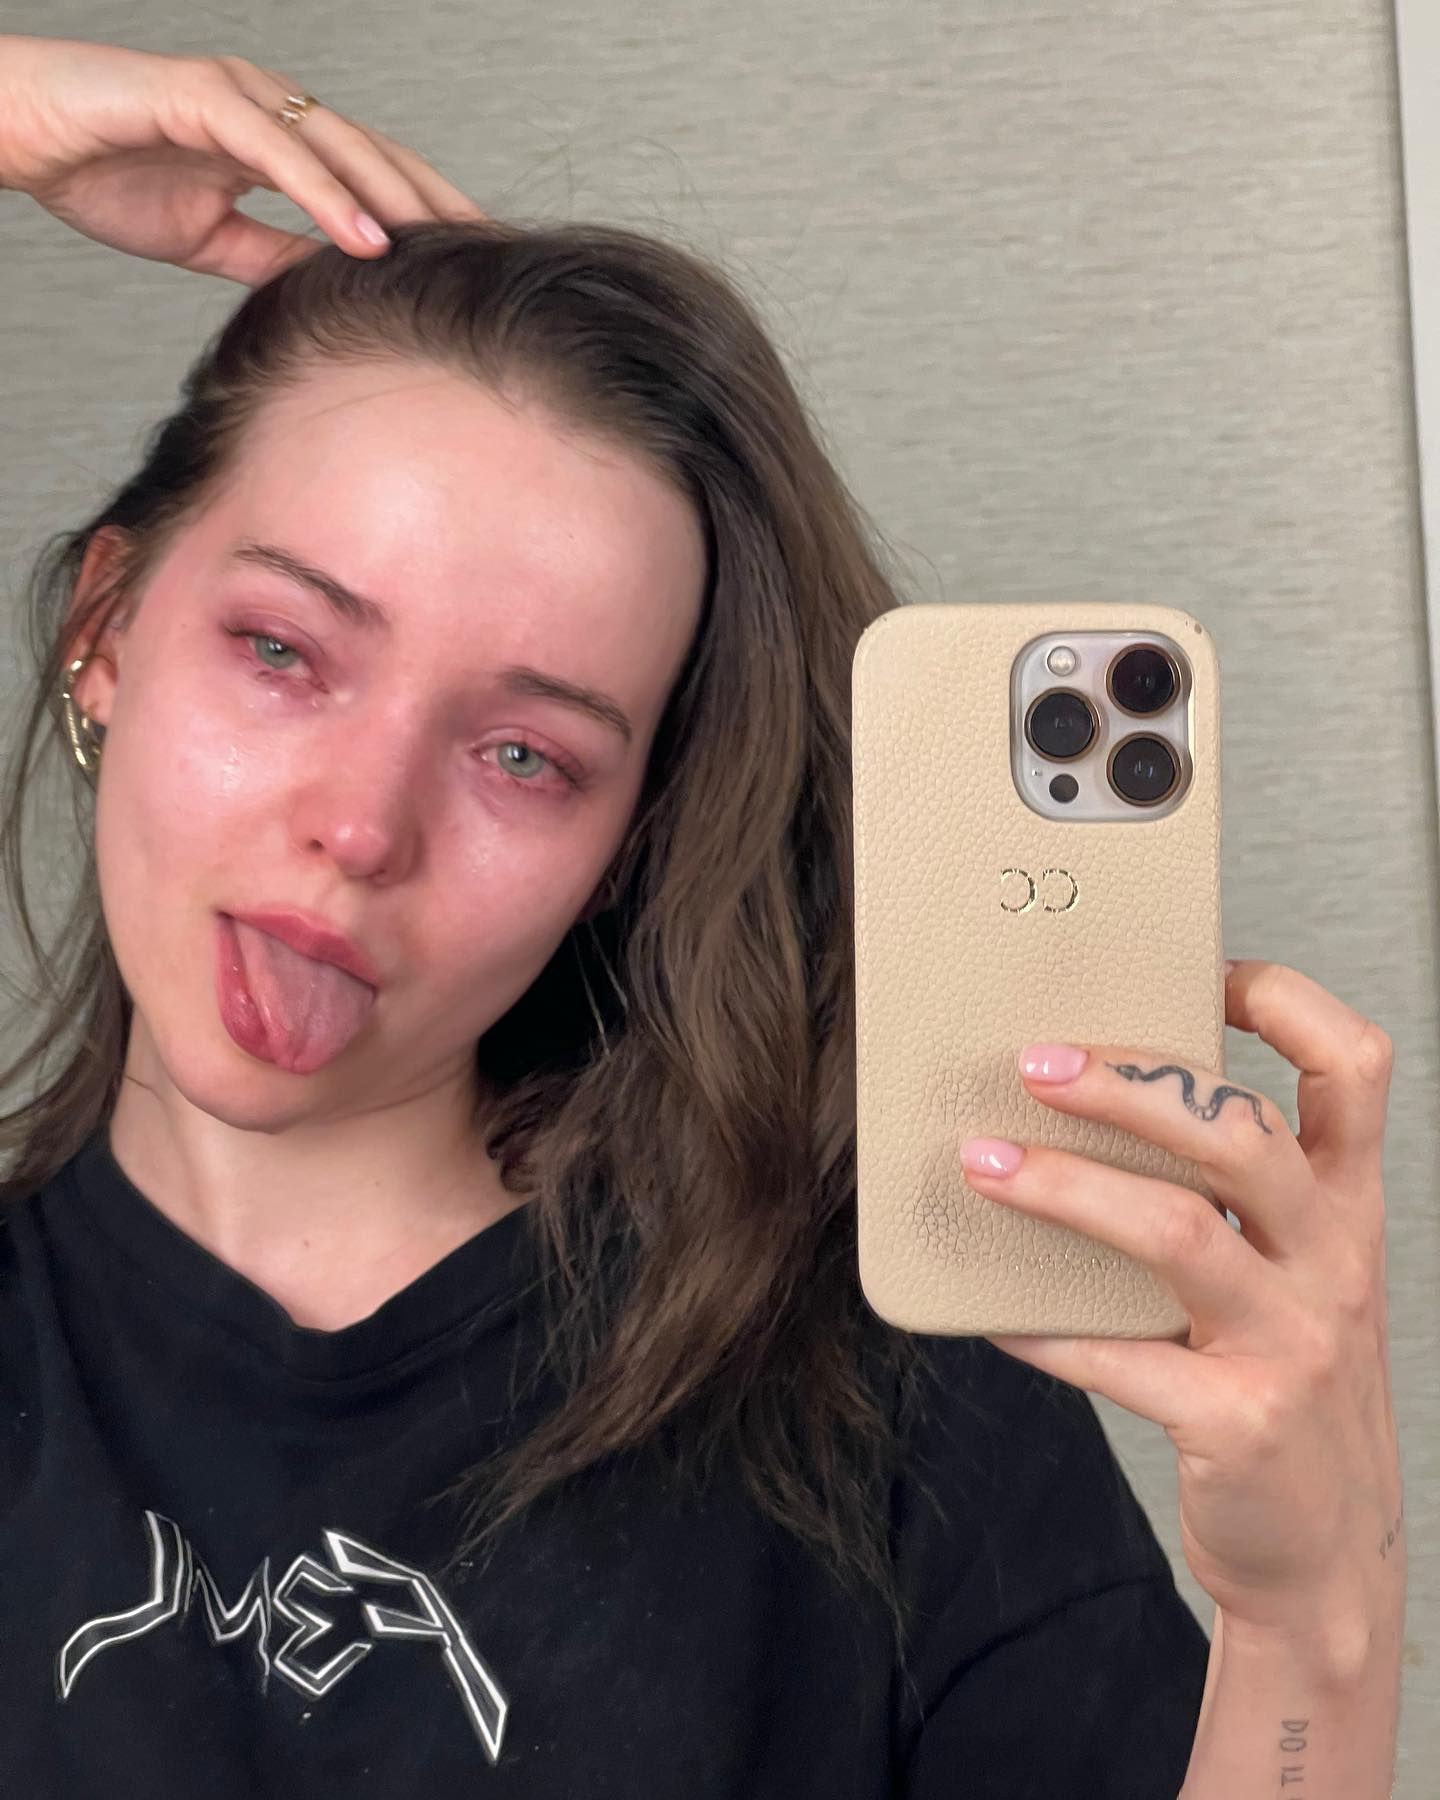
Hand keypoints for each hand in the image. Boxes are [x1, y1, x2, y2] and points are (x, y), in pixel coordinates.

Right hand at [0, 35, 487, 284]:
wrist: (25, 137)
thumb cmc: (105, 175)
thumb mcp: (213, 240)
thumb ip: (273, 256)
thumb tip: (329, 287)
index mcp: (278, 139)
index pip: (370, 176)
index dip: (423, 215)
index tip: (467, 262)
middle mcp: (271, 109)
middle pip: (375, 157)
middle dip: (435, 206)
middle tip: (488, 256)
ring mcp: (241, 97)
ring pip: (339, 148)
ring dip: (395, 202)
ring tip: (443, 251)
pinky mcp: (204, 98)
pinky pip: (279, 151)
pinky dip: (326, 195)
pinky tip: (364, 237)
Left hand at [958, 960, 1402, 1651]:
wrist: (1329, 1558)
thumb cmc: (1290, 1393)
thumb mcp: (1291, 1282)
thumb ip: (1228, 1205)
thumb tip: (1089, 1118)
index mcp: (1345, 1212)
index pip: (1353, 1070)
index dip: (1285, 1002)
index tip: (1202, 972)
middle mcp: (1333, 1263)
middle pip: (1242, 1133)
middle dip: (1131, 1084)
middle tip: (1036, 1063)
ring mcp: (1292, 1343)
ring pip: (1178, 1230)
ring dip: (1066, 1187)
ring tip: (984, 1163)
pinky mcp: (1238, 1421)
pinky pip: (1122, 1356)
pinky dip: (1046, 1326)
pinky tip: (993, 1311)